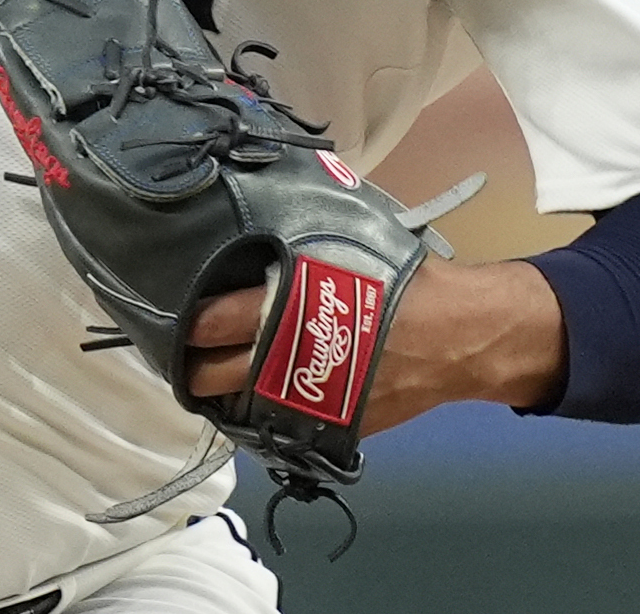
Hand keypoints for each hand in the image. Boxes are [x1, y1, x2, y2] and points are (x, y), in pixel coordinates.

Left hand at [183, 255, 565, 435]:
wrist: (459, 334)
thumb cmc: (403, 278)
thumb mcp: (348, 240)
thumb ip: (299, 236)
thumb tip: (259, 212)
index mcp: (288, 308)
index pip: (212, 322)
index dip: (188, 321)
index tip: (180, 312)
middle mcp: (289, 360)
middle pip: (212, 376)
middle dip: (193, 365)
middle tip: (189, 351)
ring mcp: (309, 401)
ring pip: (240, 409)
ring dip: (223, 393)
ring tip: (214, 374)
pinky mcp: (331, 427)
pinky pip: (279, 426)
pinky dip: (263, 412)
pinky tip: (257, 394)